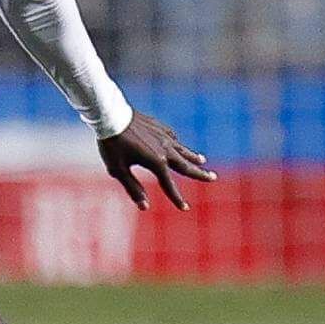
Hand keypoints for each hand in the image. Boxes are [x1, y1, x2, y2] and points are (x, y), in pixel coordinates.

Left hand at [98, 111, 215, 210]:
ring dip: (193, 156)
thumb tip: (145, 206)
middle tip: (213, 177)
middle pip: (186, 165)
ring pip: (182, 149)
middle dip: (200, 173)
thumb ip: (133, 188)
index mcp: (156, 162)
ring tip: (202, 161)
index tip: (185, 208)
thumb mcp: (118, 170)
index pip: (169, 185)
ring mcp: (164, 136)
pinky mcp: (159, 126)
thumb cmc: (112, 145)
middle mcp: (165, 149)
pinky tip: (178, 145)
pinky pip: (173, 138)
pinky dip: (178, 144)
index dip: (177, 198)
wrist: (111, 115)